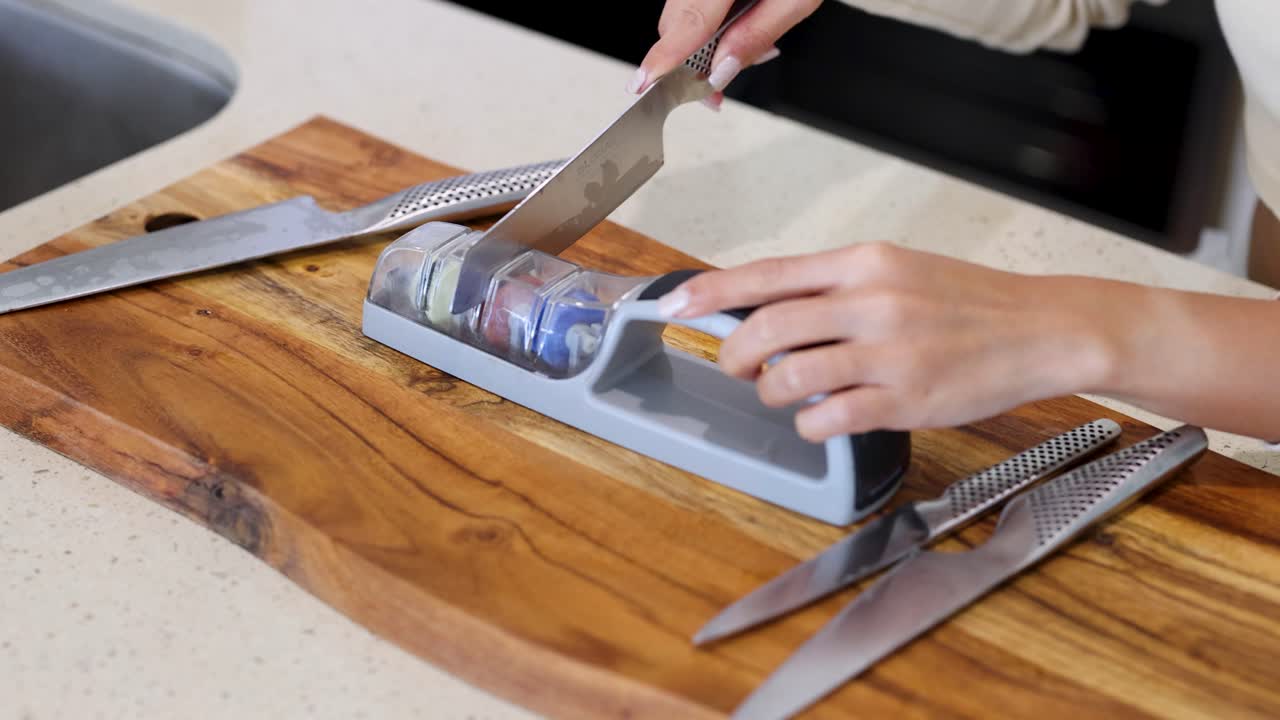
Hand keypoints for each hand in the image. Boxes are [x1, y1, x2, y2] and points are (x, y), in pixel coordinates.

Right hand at [628, 0, 820, 108]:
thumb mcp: (796, 0)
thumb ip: (756, 35)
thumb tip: (721, 70)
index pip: (689, 20)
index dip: (666, 57)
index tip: (647, 82)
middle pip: (677, 20)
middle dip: (691, 60)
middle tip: (714, 92)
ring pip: (682, 13)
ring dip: (701, 44)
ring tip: (737, 55)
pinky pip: (695, 1)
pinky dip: (709, 23)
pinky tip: (738, 26)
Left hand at [657, 243, 1125, 440]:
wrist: (1043, 328)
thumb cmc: (968, 302)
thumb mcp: (898, 271)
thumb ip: (834, 286)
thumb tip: (767, 304)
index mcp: (865, 263)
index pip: (769, 274)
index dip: (712, 292)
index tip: (674, 305)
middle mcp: (872, 301)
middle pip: (767, 328)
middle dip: (733, 353)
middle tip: (734, 366)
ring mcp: (889, 353)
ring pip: (789, 376)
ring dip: (770, 391)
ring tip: (783, 392)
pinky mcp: (906, 400)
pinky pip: (826, 418)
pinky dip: (808, 422)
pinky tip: (820, 417)